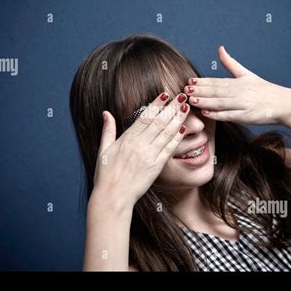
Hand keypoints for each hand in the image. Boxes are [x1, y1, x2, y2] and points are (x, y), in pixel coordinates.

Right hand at [91, 92, 189, 209]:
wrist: (113, 197)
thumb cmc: (106, 175)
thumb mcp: (103, 150)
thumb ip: (107, 130)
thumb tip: (106, 113)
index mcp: (127, 139)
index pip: (145, 116)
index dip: (157, 104)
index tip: (165, 94)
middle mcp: (139, 145)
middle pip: (159, 121)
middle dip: (171, 107)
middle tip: (182, 96)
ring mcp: (149, 155)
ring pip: (166, 133)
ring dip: (177, 119)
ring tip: (186, 108)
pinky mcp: (156, 167)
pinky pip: (169, 149)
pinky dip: (176, 138)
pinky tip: (183, 128)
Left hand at [184, 46, 290, 124]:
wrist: (284, 104)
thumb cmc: (264, 90)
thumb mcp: (246, 74)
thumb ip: (231, 63)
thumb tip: (220, 48)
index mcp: (238, 82)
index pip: (216, 81)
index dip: (202, 82)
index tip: (189, 81)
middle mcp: (240, 92)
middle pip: (216, 91)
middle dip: (200, 90)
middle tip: (185, 89)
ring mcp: (243, 104)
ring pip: (220, 102)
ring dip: (205, 101)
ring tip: (191, 100)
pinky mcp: (247, 116)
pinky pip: (230, 115)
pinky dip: (218, 114)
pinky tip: (206, 113)